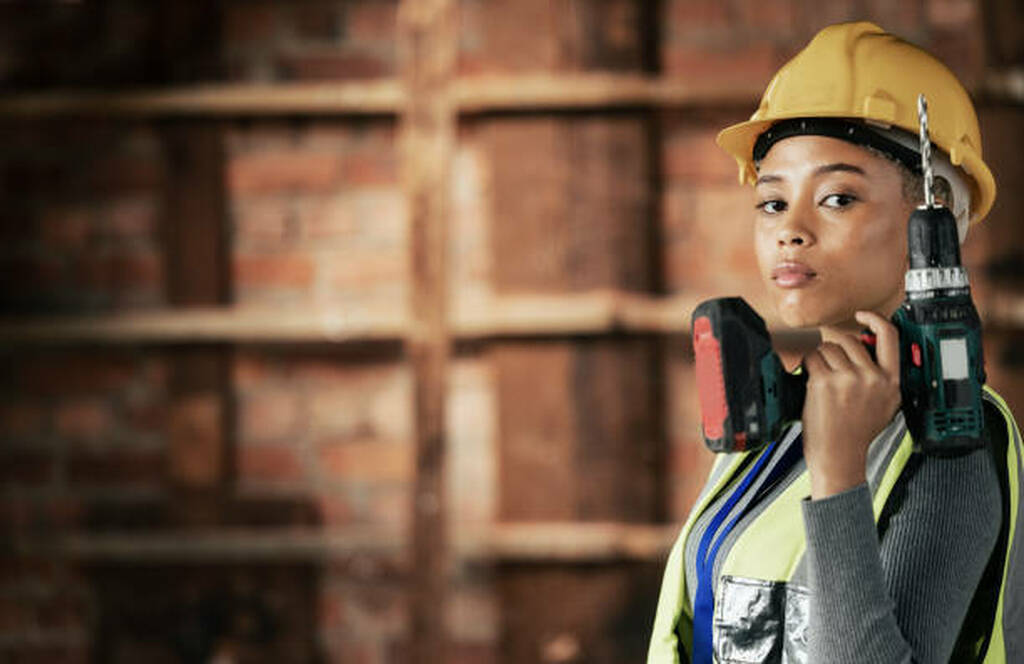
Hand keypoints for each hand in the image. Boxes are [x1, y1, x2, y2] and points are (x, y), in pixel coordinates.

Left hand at [803, 311, 900, 498]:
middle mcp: (873, 378)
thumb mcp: (885, 404)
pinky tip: (812, 383)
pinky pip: (812, 358)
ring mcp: (848, 380)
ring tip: (822, 380)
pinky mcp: (825, 383)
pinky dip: (807, 366)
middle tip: (830, 367)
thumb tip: (865, 347)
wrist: (839, 457)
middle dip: (835, 348)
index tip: (862, 315)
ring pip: (828, 347)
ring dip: (820, 358)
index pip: (890, 336)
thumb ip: (880, 377)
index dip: (875, 319)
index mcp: (891, 382)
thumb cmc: (857, 433)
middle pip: (849, 340)